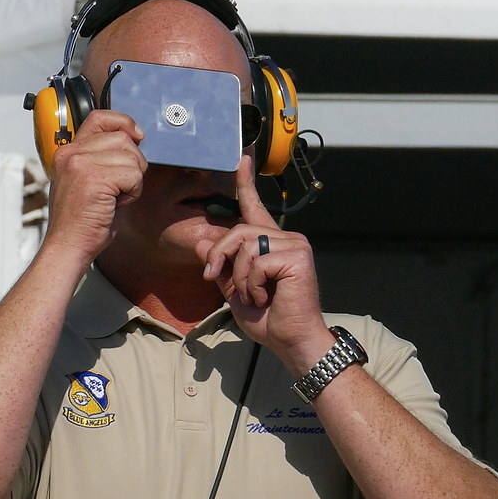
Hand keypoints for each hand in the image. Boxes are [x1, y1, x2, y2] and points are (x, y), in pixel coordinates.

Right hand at [44, 109, 146, 264]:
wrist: (68, 247)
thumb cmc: (81, 222)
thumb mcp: (86, 181)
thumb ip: (102, 158)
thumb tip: (134, 139)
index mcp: (68, 151)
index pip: (100, 117)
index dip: (124, 123)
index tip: (137, 137)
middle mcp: (71, 153)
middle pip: (123, 138)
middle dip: (133, 162)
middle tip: (119, 187)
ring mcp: (81, 164)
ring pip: (132, 157)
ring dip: (133, 180)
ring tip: (115, 198)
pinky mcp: (94, 179)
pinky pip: (134, 176)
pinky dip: (133, 193)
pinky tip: (116, 205)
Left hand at [195, 156, 330, 371]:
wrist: (291, 340)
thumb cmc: (268, 318)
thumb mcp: (235, 290)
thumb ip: (221, 267)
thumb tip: (200, 243)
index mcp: (270, 243)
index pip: (254, 207)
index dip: (246, 183)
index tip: (241, 158)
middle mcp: (285, 238)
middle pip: (238, 230)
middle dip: (219, 254)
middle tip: (213, 277)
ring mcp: (294, 244)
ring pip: (245, 244)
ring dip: (240, 276)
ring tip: (254, 295)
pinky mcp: (297, 255)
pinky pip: (257, 261)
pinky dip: (253, 284)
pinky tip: (267, 297)